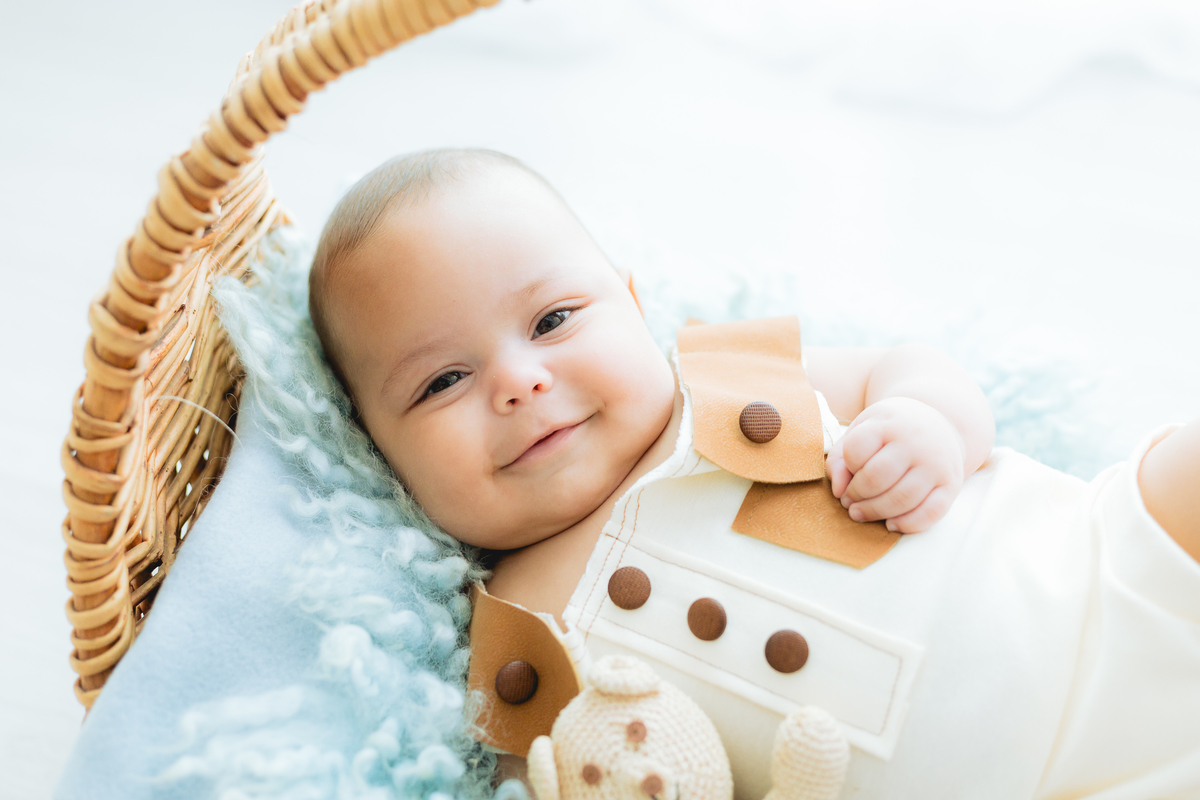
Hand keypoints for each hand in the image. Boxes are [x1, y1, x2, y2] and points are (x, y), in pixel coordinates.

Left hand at [826, 397, 965, 533]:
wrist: (937, 423)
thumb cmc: (890, 432)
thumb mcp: (862, 431)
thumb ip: (840, 458)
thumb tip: (839, 492)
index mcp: (889, 424)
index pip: (856, 450)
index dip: (847, 467)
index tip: (849, 472)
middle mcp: (916, 442)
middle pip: (876, 478)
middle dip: (856, 495)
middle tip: (848, 503)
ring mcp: (937, 464)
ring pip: (902, 499)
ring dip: (875, 513)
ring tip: (861, 513)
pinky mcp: (952, 484)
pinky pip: (931, 512)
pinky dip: (908, 524)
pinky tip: (891, 524)